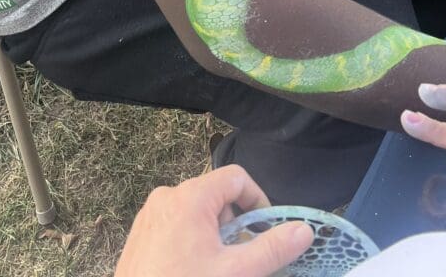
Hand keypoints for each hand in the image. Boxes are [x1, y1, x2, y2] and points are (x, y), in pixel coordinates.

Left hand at [114, 164, 312, 276]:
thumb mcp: (234, 272)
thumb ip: (271, 249)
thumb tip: (304, 230)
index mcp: (191, 196)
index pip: (237, 178)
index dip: (257, 201)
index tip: (265, 232)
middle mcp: (168, 195)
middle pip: (216, 195)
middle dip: (234, 224)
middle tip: (239, 258)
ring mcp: (151, 213)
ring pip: (197, 211)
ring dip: (215, 234)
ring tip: (216, 267)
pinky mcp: (141, 231)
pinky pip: (176, 222)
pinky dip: (192, 239)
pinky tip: (192, 269)